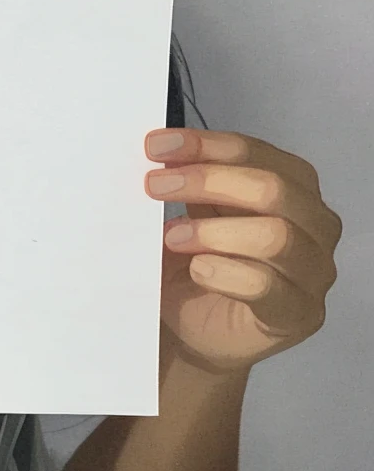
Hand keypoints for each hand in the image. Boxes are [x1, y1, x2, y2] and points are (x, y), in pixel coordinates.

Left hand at [144, 128, 340, 373]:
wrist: (195, 326)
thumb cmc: (198, 255)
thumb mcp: (193, 208)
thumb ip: (188, 178)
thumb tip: (163, 150)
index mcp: (293, 182)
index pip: (253, 151)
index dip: (204, 144)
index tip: (155, 145)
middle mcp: (315, 222)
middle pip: (273, 188)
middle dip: (208, 181)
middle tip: (155, 187)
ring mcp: (314, 271)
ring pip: (277, 236)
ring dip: (214, 231)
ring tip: (172, 237)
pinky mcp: (301, 314)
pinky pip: (267, 286)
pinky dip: (224, 272)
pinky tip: (196, 269)